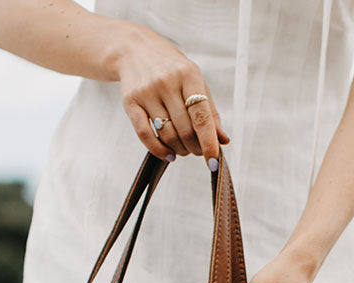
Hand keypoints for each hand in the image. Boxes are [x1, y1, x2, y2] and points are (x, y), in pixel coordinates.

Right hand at [114, 24, 228, 164]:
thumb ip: (209, 111)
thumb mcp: (195, 81)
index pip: (201, 116)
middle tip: (195, 150)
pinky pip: (145, 135)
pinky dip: (159, 150)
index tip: (214, 162)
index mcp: (188, 75)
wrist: (135, 50)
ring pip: (167, 135)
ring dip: (179, 149)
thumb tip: (222, 140)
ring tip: (182, 149)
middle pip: (185, 130)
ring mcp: (147, 92)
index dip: (209, 143)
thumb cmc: (171, 69)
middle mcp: (166, 82)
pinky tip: (168, 154)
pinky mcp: (130, 102)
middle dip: (194, 148)